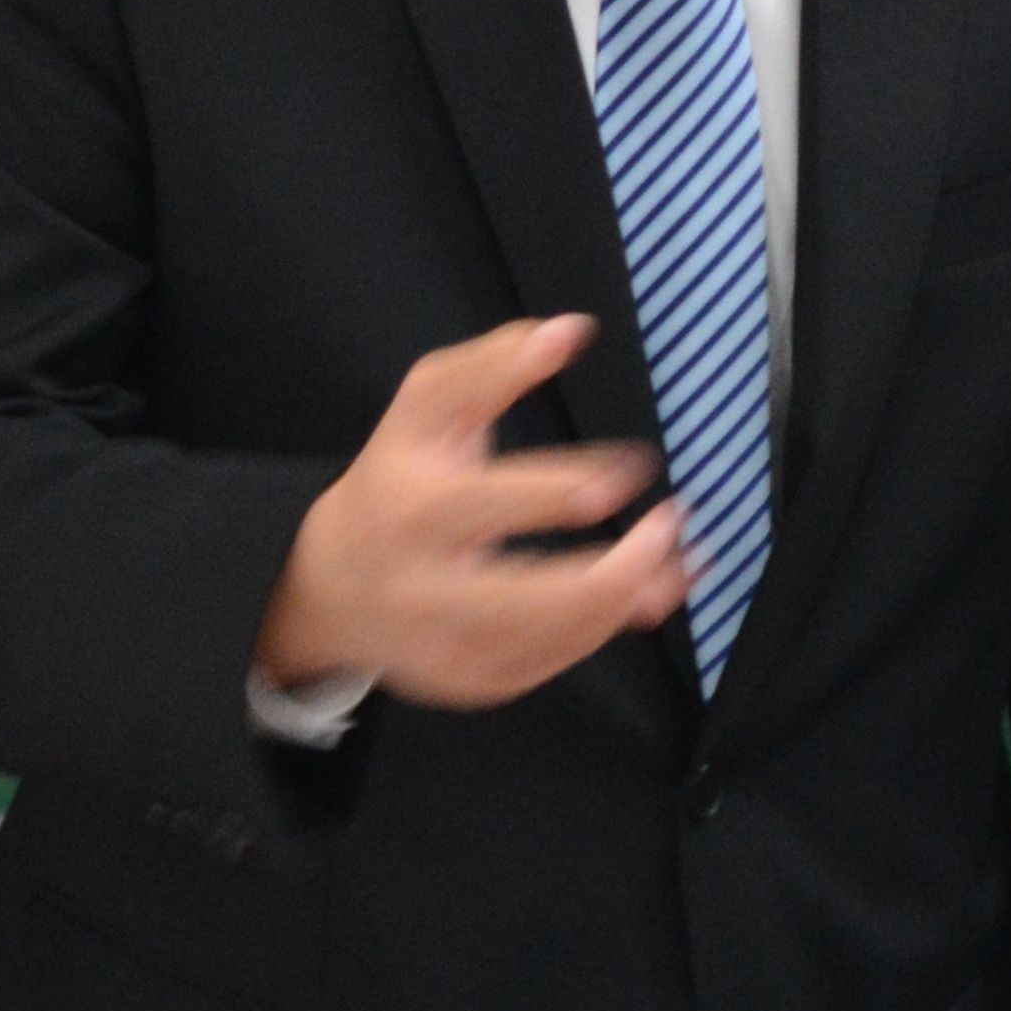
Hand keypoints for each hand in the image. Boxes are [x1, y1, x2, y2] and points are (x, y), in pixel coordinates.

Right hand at [249, 315, 685, 709]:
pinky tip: (645, 595)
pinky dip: (602, 630)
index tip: (635, 468)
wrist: (329, 583)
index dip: (565, 488)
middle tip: (670, 526)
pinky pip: (546, 664)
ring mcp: (442, 643)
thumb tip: (572, 330)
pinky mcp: (465, 680)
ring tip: (681, 564)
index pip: (491, 502)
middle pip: (524, 597)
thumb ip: (493, 362)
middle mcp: (421, 584)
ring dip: (624, 601)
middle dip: (611, 571)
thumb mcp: (425, 406)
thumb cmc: (397, 475)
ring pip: (545, 638)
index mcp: (409, 507)